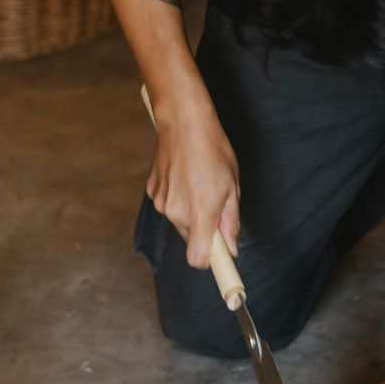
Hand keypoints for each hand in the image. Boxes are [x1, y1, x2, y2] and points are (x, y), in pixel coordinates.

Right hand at [147, 96, 239, 268]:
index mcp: (201, 213)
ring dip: (190, 211)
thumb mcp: (232, 186)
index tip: (220, 258)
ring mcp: (161, 203)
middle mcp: (177, 213)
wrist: (183, 122)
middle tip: (214, 203)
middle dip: (203, 229)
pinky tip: (184, 176)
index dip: (209, 261)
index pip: (198, 259)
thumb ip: (230, 221)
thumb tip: (231, 247)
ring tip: (198, 183)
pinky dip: (177, 198)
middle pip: (191, 239)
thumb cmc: (213, 150)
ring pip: (180, 222)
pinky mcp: (152, 192)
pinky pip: (168, 206)